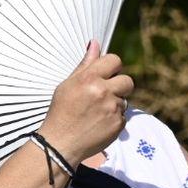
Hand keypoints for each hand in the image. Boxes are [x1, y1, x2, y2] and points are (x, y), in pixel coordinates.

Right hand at [40, 40, 133, 163]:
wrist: (60, 144)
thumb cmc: (61, 112)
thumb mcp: (68, 85)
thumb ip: (85, 65)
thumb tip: (94, 43)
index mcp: (89, 78)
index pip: (115, 60)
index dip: (112, 67)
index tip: (106, 75)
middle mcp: (103, 91)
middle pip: (127, 80)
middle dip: (118, 86)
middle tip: (104, 95)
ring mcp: (112, 109)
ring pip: (124, 99)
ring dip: (115, 103)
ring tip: (96, 112)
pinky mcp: (118, 124)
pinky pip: (123, 116)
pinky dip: (114, 119)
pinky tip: (99, 123)